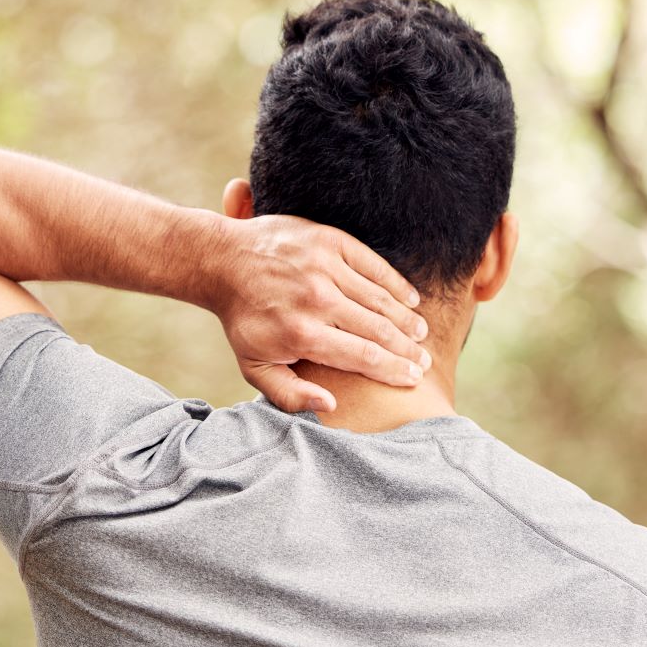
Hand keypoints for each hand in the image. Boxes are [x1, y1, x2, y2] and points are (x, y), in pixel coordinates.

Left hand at [207, 214, 431, 412]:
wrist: (224, 262)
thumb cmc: (243, 321)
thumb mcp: (255, 366)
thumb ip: (290, 394)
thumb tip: (330, 405)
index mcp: (302, 334)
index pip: (363, 357)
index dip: (393, 370)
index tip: (412, 378)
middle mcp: (317, 300)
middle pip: (378, 330)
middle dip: (406, 349)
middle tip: (423, 361)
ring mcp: (324, 267)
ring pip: (379, 298)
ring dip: (405, 319)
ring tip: (420, 334)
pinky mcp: (329, 241)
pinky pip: (373, 264)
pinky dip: (395, 283)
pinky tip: (411, 299)